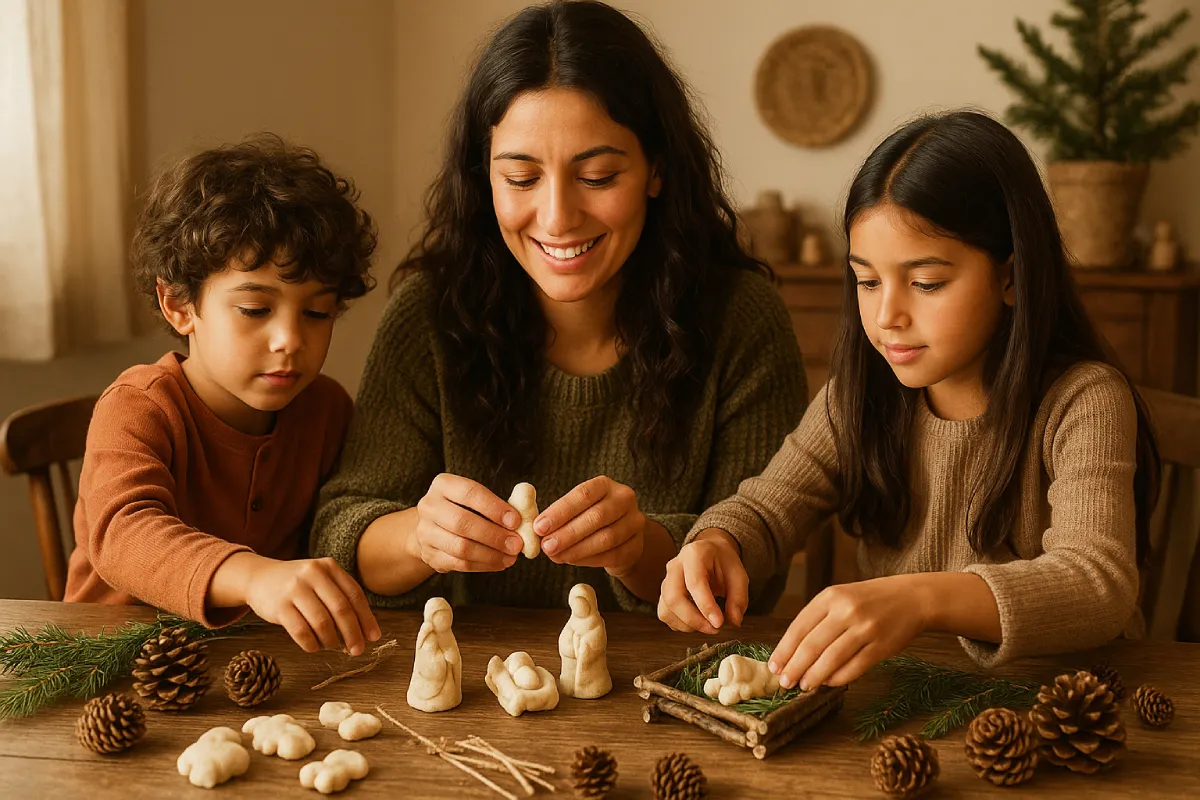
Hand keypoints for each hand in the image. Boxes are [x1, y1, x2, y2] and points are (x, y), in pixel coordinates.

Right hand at [240, 555, 381, 655]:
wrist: (259, 578)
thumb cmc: (298, 585)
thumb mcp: (320, 581)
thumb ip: (340, 600)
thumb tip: (363, 633)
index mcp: (329, 567)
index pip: (355, 595)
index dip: (366, 618)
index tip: (373, 637)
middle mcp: (313, 573)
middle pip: (341, 609)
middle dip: (353, 633)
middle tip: (358, 650)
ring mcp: (294, 588)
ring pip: (322, 622)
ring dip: (332, 640)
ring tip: (333, 646)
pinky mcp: (279, 606)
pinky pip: (301, 632)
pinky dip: (312, 644)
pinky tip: (315, 647)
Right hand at [410, 473, 522, 573]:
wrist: (432, 527)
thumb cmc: (463, 509)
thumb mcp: (476, 498)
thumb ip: (499, 504)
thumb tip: (525, 518)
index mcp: (443, 485)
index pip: (470, 493)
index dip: (494, 507)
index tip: (516, 520)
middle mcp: (430, 506)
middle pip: (462, 522)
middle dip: (494, 535)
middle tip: (516, 544)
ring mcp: (426, 532)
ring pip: (460, 547)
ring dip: (490, 554)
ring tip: (510, 557)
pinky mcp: (429, 555)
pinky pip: (459, 564)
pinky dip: (483, 565)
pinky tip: (499, 563)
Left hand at [535, 476, 644, 573]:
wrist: (623, 536)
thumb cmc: (591, 519)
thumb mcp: (578, 509)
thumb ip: (560, 516)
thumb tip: (538, 531)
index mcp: (606, 485)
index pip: (583, 494)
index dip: (560, 511)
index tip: (539, 526)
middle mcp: (624, 499)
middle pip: (597, 516)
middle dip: (568, 533)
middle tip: (546, 546)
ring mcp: (634, 523)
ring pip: (606, 538)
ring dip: (577, 549)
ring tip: (556, 556)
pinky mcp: (637, 546)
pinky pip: (613, 555)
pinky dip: (589, 560)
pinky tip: (572, 560)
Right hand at [657, 528, 747, 633]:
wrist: (710, 553)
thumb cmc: (723, 562)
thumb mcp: (739, 574)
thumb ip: (738, 598)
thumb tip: (734, 621)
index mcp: (694, 554)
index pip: (695, 583)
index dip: (706, 606)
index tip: (719, 623)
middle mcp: (674, 566)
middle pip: (673, 598)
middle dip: (693, 620)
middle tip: (714, 629)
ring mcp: (666, 581)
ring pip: (666, 610)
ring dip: (687, 625)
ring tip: (707, 626)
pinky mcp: (664, 595)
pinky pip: (665, 615)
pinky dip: (680, 625)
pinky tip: (697, 622)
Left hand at [768, 575, 925, 689]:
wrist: (911, 598)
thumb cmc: (868, 600)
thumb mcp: (840, 597)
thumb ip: (818, 619)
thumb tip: (792, 652)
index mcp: (830, 596)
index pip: (798, 628)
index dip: (784, 650)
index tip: (774, 667)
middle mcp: (846, 611)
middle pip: (811, 646)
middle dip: (794, 668)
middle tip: (785, 683)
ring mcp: (865, 629)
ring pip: (831, 659)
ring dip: (814, 677)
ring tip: (803, 686)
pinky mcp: (882, 646)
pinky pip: (854, 668)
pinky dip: (838, 679)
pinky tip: (828, 683)